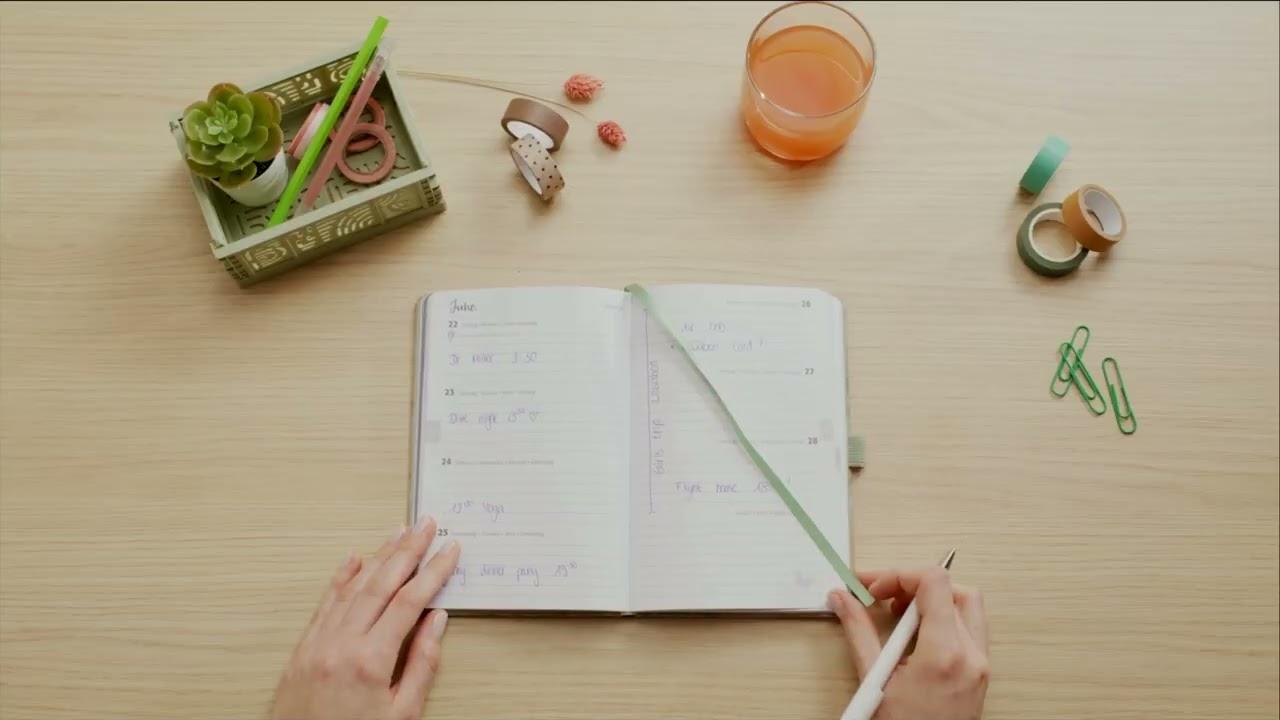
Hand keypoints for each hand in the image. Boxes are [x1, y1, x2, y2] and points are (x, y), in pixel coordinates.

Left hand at [271, 518, 460, 719]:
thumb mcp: (402, 715)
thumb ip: (422, 665)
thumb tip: (437, 622)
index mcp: (371, 660)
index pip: (410, 601)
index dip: (433, 571)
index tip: (449, 550)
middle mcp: (341, 644)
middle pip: (382, 583)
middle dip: (408, 550)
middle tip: (426, 525)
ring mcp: (318, 643)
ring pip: (353, 587)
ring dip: (379, 556)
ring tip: (398, 533)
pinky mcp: (303, 649)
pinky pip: (325, 603)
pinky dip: (341, 578)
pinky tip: (353, 560)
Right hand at [828, 568, 989, 719]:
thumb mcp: (874, 679)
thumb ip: (858, 631)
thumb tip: (842, 600)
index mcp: (945, 654)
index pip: (934, 583)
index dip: (900, 574)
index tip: (875, 586)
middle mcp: (971, 656)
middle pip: (955, 589)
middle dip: (916, 584)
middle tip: (884, 595)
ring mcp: (981, 666)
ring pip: (967, 607)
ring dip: (933, 601)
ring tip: (899, 615)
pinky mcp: (980, 674)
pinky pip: (970, 630)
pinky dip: (944, 620)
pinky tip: (916, 635)